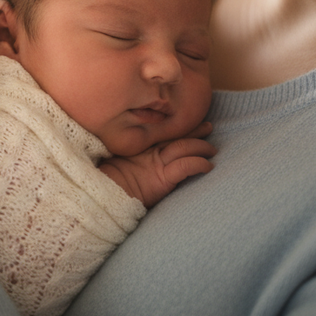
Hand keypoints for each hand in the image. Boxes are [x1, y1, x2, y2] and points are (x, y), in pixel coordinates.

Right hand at [98, 122, 215, 207]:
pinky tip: (208, 166)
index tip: (190, 121)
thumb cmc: (107, 182)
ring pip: (184, 148)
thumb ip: (128, 155)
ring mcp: (156, 163)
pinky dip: (198, 164)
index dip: (177, 126)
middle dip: (194, 131)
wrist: (103, 195)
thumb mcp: (116, 162)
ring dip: (201, 147)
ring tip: (213, 149)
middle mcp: (149, 152)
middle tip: (208, 126)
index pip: (162, 132)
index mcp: (138, 147)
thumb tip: (135, 148)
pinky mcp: (162, 177)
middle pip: (176, 136)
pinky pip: (185, 166)